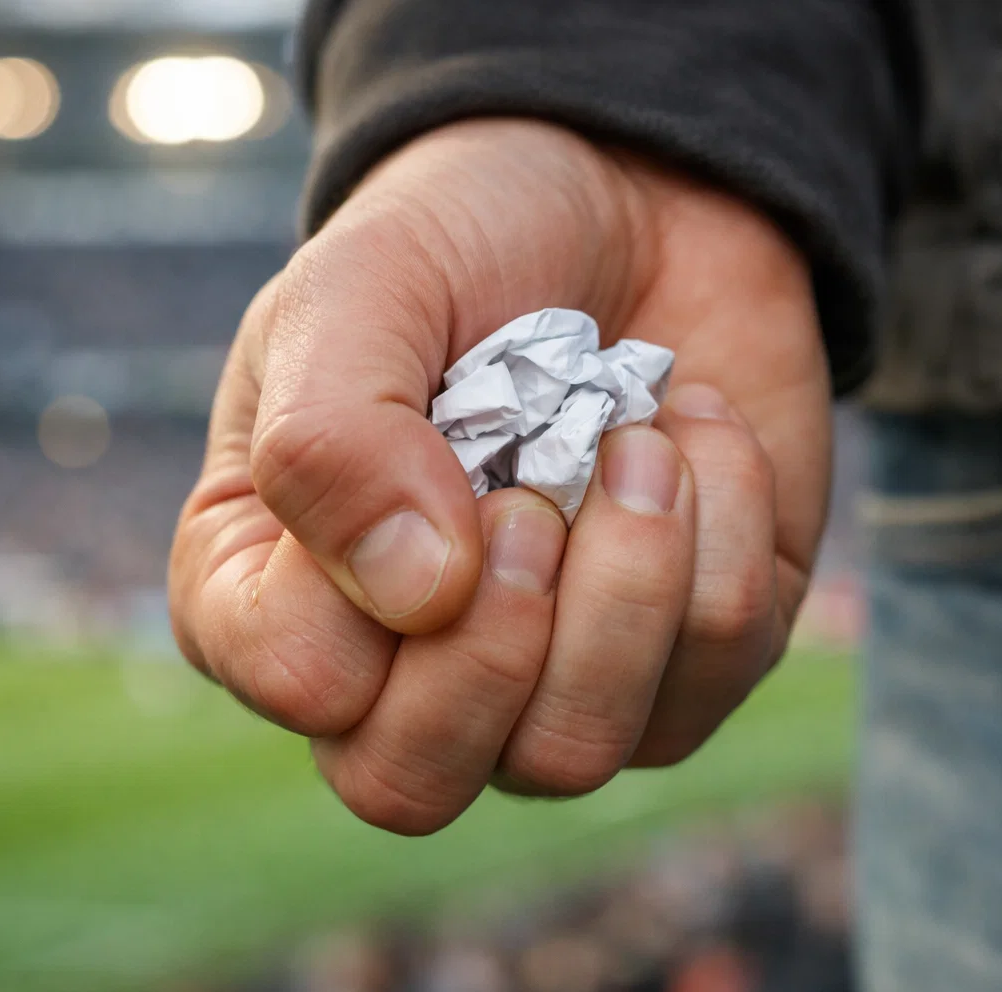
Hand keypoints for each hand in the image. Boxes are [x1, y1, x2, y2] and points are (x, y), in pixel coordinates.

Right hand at [169, 119, 831, 833]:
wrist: (635, 195)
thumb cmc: (465, 243)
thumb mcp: (361, 290)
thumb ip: (332, 434)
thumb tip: (422, 596)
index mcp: (279, 586)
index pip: (296, 683)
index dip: (366, 589)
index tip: (439, 444)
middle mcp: (404, 668)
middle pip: (413, 785)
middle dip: (497, 636)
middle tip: (536, 489)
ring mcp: (548, 682)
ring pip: (570, 756)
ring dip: (626, 576)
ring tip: (635, 440)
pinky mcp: (685, 662)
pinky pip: (714, 664)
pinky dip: (722, 522)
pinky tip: (694, 436)